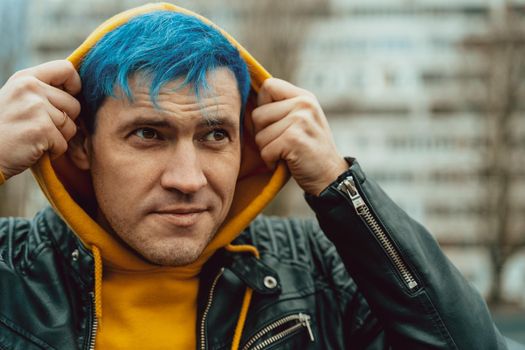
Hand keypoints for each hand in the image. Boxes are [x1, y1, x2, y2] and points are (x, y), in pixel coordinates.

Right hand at [0, 60, 80, 179]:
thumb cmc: (4, 130)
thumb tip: (76, 92)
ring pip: (71, 126)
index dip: (75, 85)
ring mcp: (36, 108)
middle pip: (74, 105)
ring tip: (35, 138)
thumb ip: (42, 91)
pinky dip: (53, 152)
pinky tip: (33, 149)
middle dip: (64, 122)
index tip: (68, 98)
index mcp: (26, 78)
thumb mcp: (18, 99)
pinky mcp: (41, 129)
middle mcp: (31, 88)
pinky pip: (63, 144)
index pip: (66, 69)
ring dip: (58, 139)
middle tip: (40, 129)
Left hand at [252, 78, 347, 195]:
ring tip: (286, 153)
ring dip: (267, 150)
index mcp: (304, 97)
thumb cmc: (309, 151)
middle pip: (258, 114)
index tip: (273, 122)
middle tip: (281, 143)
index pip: (268, 86)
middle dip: (263, 134)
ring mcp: (300, 120)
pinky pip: (265, 151)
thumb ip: (281, 107)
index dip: (263, 105)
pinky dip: (271, 161)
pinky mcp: (293, 139)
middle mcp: (303, 104)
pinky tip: (286, 162)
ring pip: (259, 135)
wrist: (330, 177)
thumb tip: (247, 98)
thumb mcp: (301, 120)